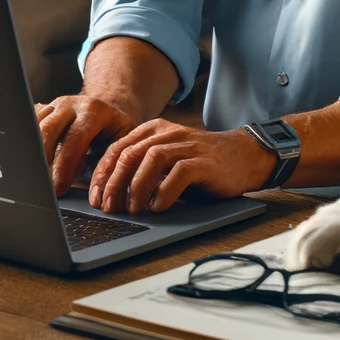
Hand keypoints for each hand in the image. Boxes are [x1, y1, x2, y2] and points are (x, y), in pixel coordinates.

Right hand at [36, 95, 138, 196]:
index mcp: (94, 110)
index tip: (58, 188)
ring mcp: (55, 105)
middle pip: (49, 129)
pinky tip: (30, 164)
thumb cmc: (115, 135)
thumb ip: (105, 168)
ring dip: (33, 154)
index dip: (65, 165)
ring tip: (36, 178)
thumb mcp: (119, 147)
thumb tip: (95, 194)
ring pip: (35, 126)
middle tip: (43, 185)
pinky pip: (29, 126)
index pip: (75, 138)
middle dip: (43, 160)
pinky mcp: (44, 110)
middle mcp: (72, 103)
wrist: (110, 112)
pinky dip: (28, 145)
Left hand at [88, 120, 275, 213]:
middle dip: (114, 183)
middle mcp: (167, 133)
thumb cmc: (201, 163)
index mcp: (153, 130)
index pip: (118, 148)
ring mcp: (186, 145)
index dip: (103, 173)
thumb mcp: (167, 160)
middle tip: (108, 207)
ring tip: (132, 209)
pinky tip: (158, 207)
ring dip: (136, 187)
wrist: (244, 156)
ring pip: (150, 160)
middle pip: (130, 154)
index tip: (95, 197)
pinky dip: (164, 192)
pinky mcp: (203, 161)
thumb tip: (109, 194)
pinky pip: (178, 173)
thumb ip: (142, 167)